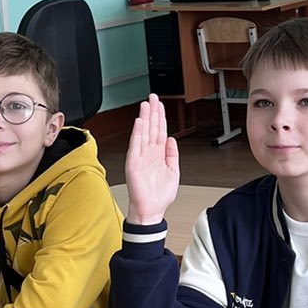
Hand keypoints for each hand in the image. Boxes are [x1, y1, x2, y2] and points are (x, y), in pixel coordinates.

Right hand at [125, 94, 179, 223]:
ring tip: (146, 104)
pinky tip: (140, 122)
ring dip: (145, 118)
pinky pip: (136, 144)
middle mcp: (149, 153)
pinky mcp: (134, 162)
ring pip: (144, 132)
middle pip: (151, 127)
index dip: (161, 117)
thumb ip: (172, 154)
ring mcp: (141, 156)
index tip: (160, 104)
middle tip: (153, 97)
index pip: (160, 130)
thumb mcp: (173, 171)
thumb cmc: (160, 195)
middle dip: (153, 112)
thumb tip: (172, 139)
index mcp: (159, 154)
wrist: (151, 209)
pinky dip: (138, 133)